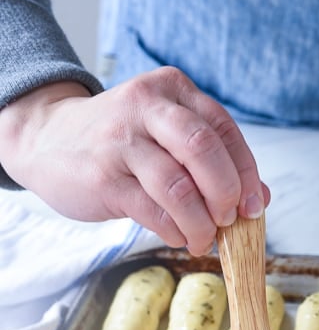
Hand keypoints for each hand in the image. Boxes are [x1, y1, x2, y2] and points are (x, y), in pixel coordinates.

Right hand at [0, 67, 269, 254]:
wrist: (48, 140)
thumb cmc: (122, 143)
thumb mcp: (167, 137)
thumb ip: (214, 161)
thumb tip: (259, 200)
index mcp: (173, 90)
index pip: (223, 129)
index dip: (245, 173)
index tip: (252, 207)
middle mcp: (147, 107)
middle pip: (203, 149)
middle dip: (225, 194)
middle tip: (228, 221)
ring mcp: (122, 141)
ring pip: (179, 187)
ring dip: (200, 222)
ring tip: (202, 238)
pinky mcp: (105, 176)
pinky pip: (153, 210)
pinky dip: (174, 230)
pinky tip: (177, 236)